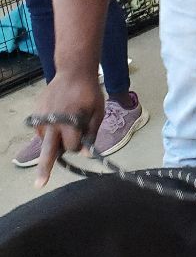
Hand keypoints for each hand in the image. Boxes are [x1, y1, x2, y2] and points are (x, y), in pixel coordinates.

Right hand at [32, 72, 104, 187]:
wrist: (73, 71)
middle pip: (49, 150)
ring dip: (54, 140)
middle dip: (44, 168)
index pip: (72, 146)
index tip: (83, 139)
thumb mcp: (98, 112)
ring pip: (46, 140)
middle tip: (39, 185)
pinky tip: (58, 120)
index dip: (79, 144)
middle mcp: (53, 121)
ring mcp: (42, 116)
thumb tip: (86, 153)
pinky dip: (49, 130)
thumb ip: (92, 133)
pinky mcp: (36, 112)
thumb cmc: (90, 93)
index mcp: (70, 121)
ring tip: (65, 125)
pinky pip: (42, 130)